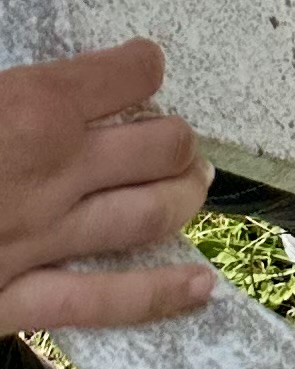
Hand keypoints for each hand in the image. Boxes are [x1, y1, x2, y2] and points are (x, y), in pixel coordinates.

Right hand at [0, 38, 215, 331]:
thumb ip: (4, 84)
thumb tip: (23, 80)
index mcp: (29, 105)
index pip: (131, 72)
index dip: (142, 66)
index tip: (137, 69)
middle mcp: (51, 172)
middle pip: (160, 145)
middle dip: (174, 137)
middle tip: (170, 136)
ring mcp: (38, 241)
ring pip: (149, 215)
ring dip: (184, 197)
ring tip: (194, 184)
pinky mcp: (12, 300)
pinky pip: (102, 302)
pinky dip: (159, 296)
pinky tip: (200, 286)